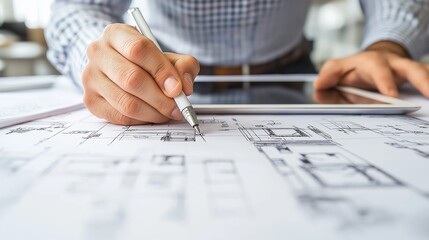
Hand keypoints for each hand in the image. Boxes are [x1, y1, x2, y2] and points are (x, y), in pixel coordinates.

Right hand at [82, 23, 199, 124]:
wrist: (116, 66)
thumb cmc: (144, 61)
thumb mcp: (167, 55)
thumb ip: (183, 65)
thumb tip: (184, 87)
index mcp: (116, 34)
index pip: (139, 50)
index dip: (161, 71)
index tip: (178, 88)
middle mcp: (98, 53)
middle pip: (131, 79)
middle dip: (160, 98)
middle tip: (177, 106)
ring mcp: (90, 77)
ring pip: (126, 102)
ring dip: (154, 112)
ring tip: (167, 112)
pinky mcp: (90, 100)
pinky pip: (120, 117)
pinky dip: (141, 120)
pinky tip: (152, 115)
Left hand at [314, 41, 428, 97]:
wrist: (371, 61)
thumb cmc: (353, 70)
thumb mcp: (337, 69)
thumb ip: (328, 76)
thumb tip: (318, 85)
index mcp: (373, 62)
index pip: (380, 70)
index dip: (386, 82)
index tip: (391, 95)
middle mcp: (393, 64)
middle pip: (411, 69)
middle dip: (422, 80)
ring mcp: (407, 71)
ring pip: (423, 74)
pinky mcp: (415, 79)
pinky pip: (427, 82)